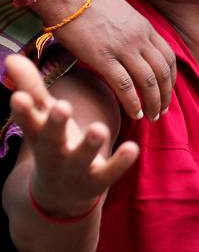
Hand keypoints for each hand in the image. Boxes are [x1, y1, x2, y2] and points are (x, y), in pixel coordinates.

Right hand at [5, 54, 137, 217]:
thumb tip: (12, 57)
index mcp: (39, 136)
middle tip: (62, 107)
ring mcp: (76, 169)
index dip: (23, 111)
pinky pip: (110, 171)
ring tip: (98, 129)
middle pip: (52, 140)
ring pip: (82, 158)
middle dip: (56, 124)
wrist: (60, 194)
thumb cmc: (53, 143)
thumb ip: (31, 88)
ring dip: (89, 144)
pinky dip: (120, 161)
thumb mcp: (42, 118)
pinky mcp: (98, 180)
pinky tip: (133, 147)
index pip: (28, 122)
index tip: (18, 97)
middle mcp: (54, 154)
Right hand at [52, 0, 175, 120]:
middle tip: (162, 110)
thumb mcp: (123, 11)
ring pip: (148, 82)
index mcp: (145, 28)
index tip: (168, 90)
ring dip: (153, 102)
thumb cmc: (89, 2)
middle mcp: (139, 39)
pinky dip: (133, 102)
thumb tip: (138, 38)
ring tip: (152, 116)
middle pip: (162, 72)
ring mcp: (123, 48)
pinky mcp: (103, 58)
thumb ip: (135, 27)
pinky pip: (125, 85)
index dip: (171, 78)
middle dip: (165, 95)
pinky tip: (135, 113)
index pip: (168, 57)